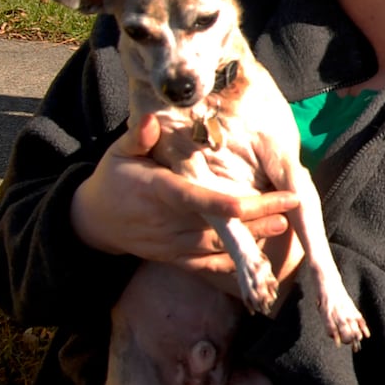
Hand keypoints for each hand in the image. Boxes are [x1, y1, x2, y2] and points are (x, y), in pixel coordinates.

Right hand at [71, 112, 298, 285]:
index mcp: (156, 191)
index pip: (194, 198)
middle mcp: (167, 222)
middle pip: (216, 222)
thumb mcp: (120, 152)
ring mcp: (172, 244)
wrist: (94, 221)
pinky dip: (233, 262)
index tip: (254, 198)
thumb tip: (155, 119)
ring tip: (283, 223)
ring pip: (217, 245)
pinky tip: (261, 256)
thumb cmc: (114, 178)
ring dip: (252, 237)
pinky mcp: (175, 258)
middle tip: (290, 204)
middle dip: (255, 214)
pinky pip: (207, 265)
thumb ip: (140, 136)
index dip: (225, 202)